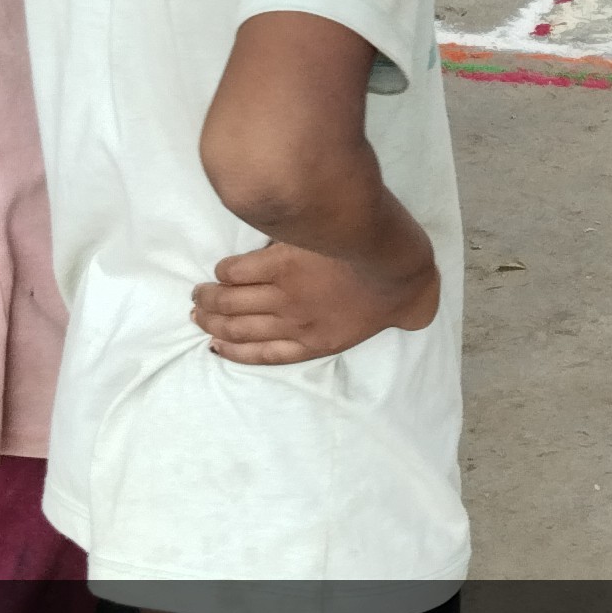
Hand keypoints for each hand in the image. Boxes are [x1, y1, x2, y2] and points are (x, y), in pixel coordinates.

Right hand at [192, 235, 440, 364]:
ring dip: (211, 300)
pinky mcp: (279, 261)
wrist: (392, 258)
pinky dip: (227, 272)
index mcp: (320, 341)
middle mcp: (295, 322)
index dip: (236, 353)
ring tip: (198, 296)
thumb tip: (412, 320)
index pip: (267, 354)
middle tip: (198, 316)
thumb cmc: (405, 286)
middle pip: (241, 329)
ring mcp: (284, 292)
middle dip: (214, 324)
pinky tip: (222, 270)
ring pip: (233, 302)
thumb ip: (397, 321)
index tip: (215, 346)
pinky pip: (241, 270)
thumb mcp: (404, 316)